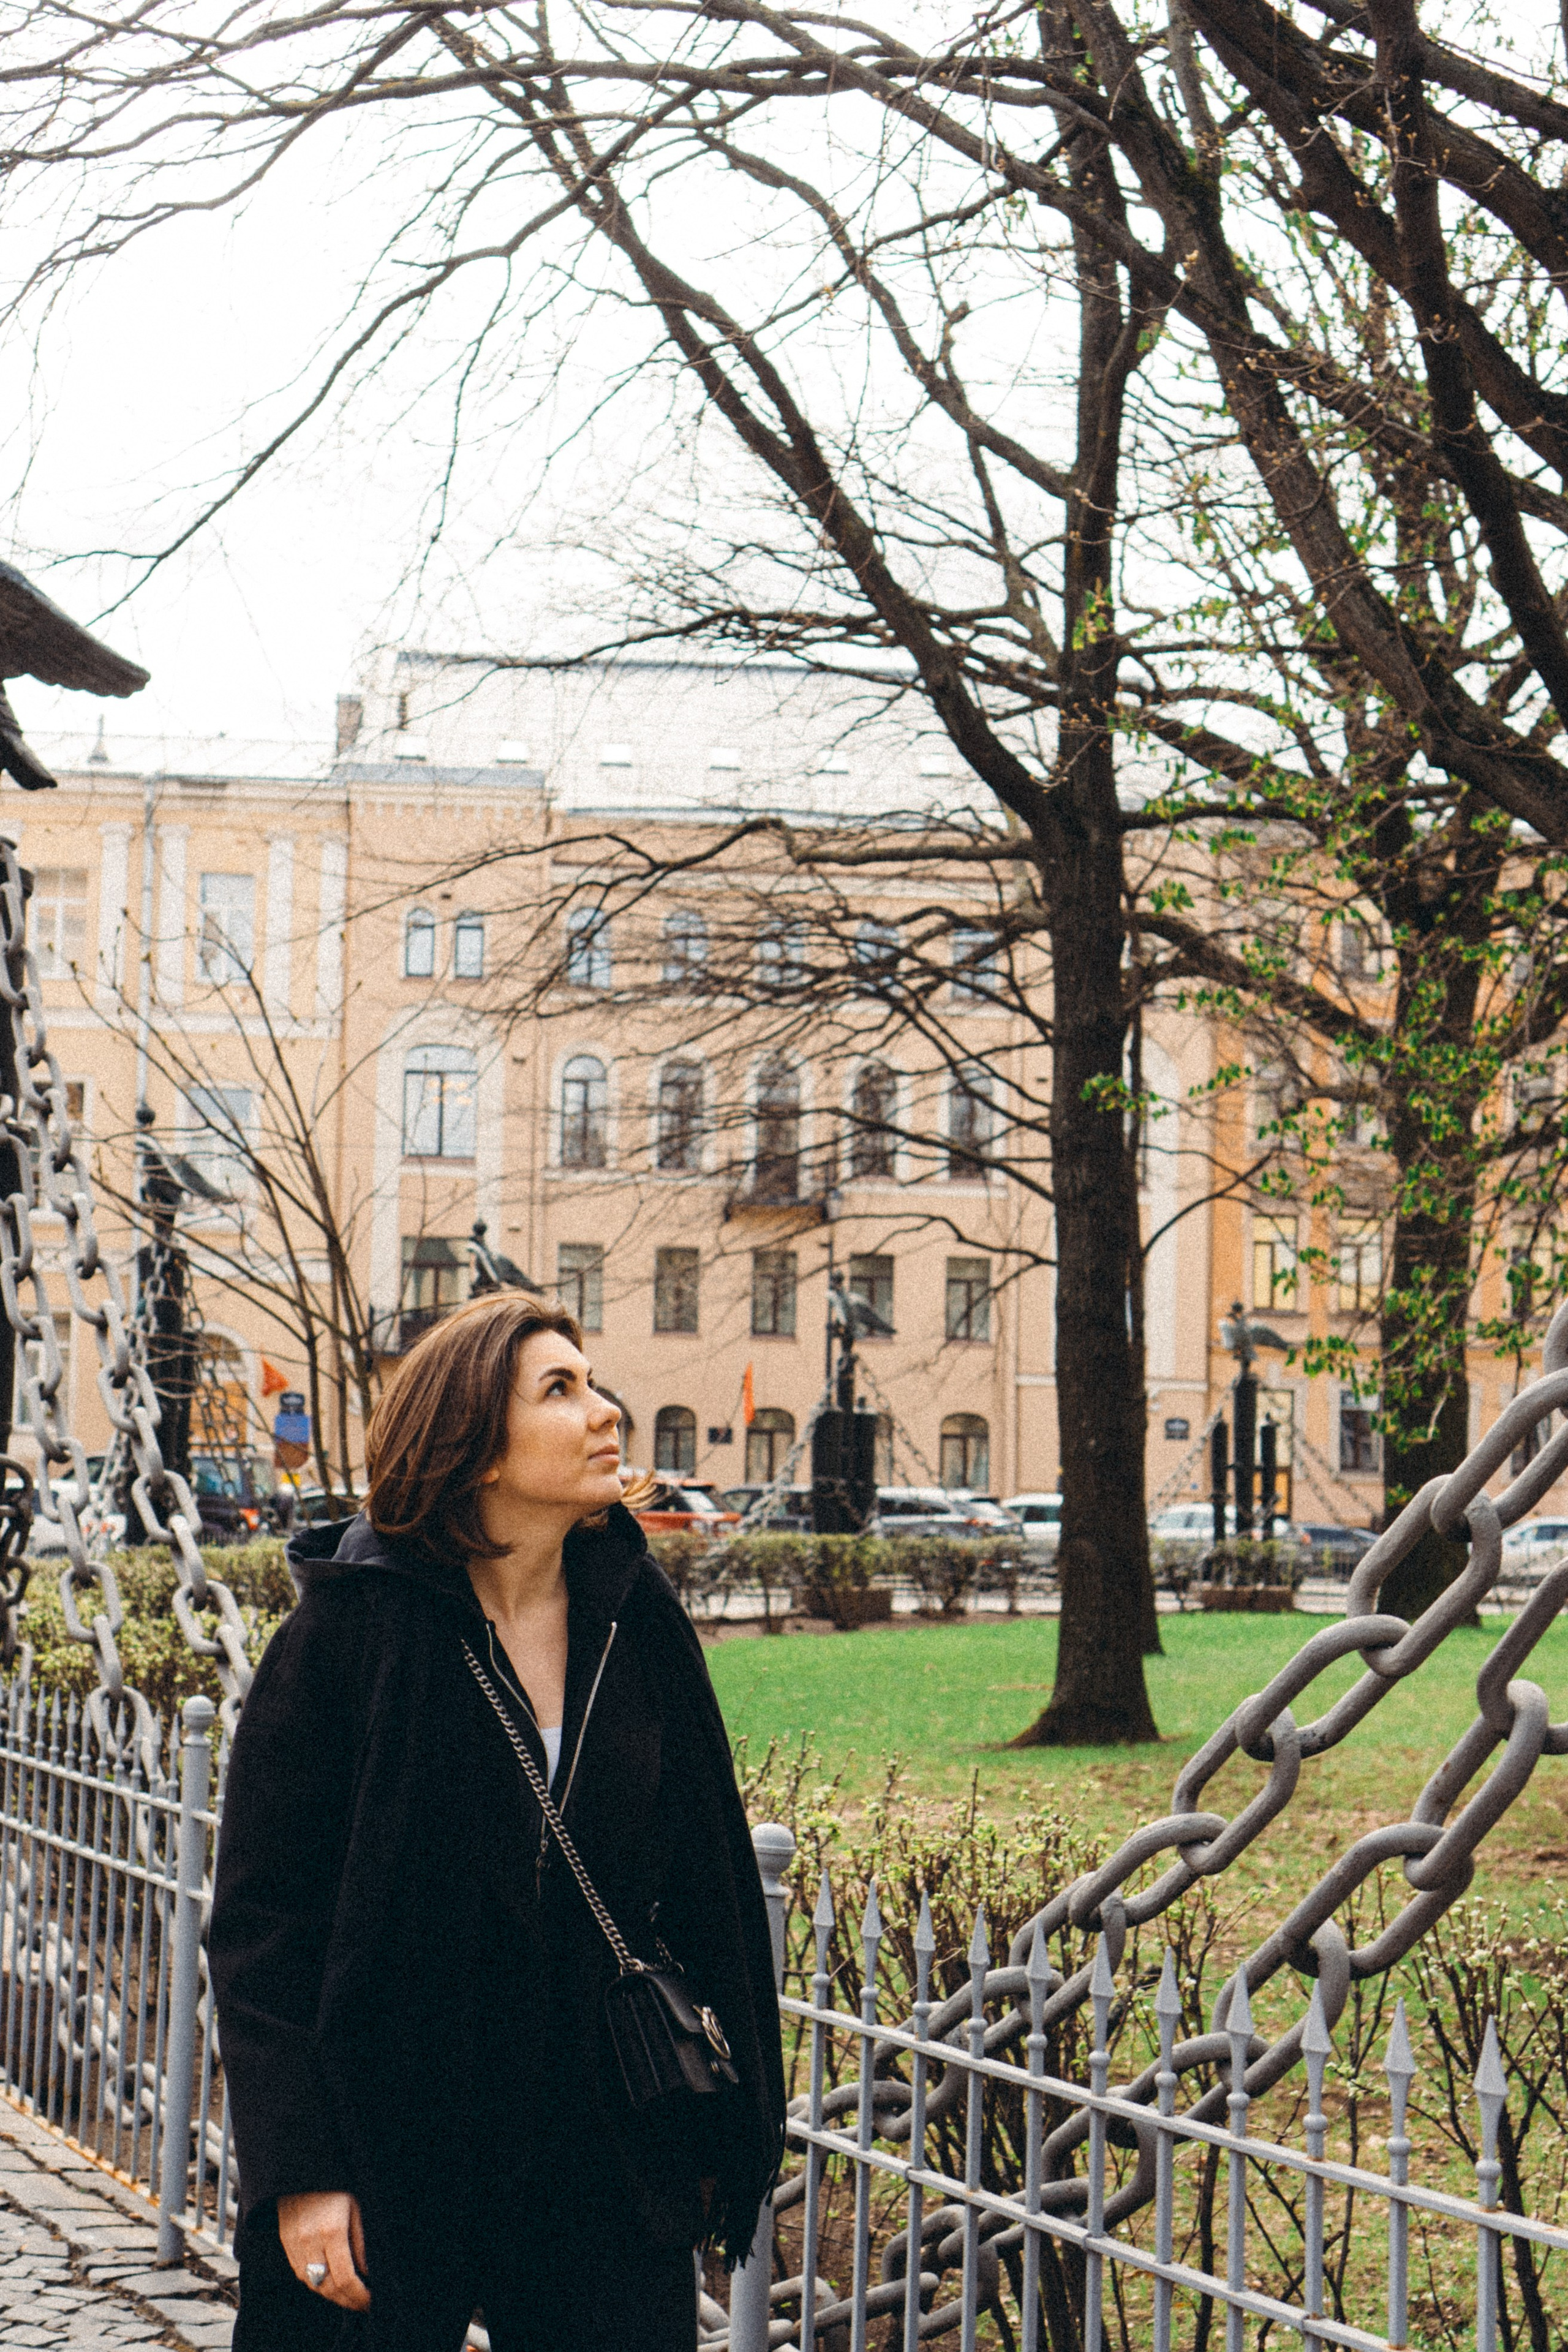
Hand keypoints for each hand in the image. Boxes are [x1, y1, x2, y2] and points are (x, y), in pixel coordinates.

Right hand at [277, 2190, 370, 2310]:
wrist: (302, 2166)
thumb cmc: (336, 2183)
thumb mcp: (357, 2206)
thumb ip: (360, 2242)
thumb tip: (367, 2272)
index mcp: (332, 2231)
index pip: (346, 2279)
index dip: (359, 2296)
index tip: (370, 2302)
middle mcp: (310, 2241)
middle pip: (328, 2287)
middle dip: (347, 2301)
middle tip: (362, 2303)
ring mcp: (294, 2243)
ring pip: (312, 2284)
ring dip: (331, 2296)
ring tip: (348, 2296)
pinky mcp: (285, 2242)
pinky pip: (300, 2273)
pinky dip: (315, 2283)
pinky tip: (329, 2282)